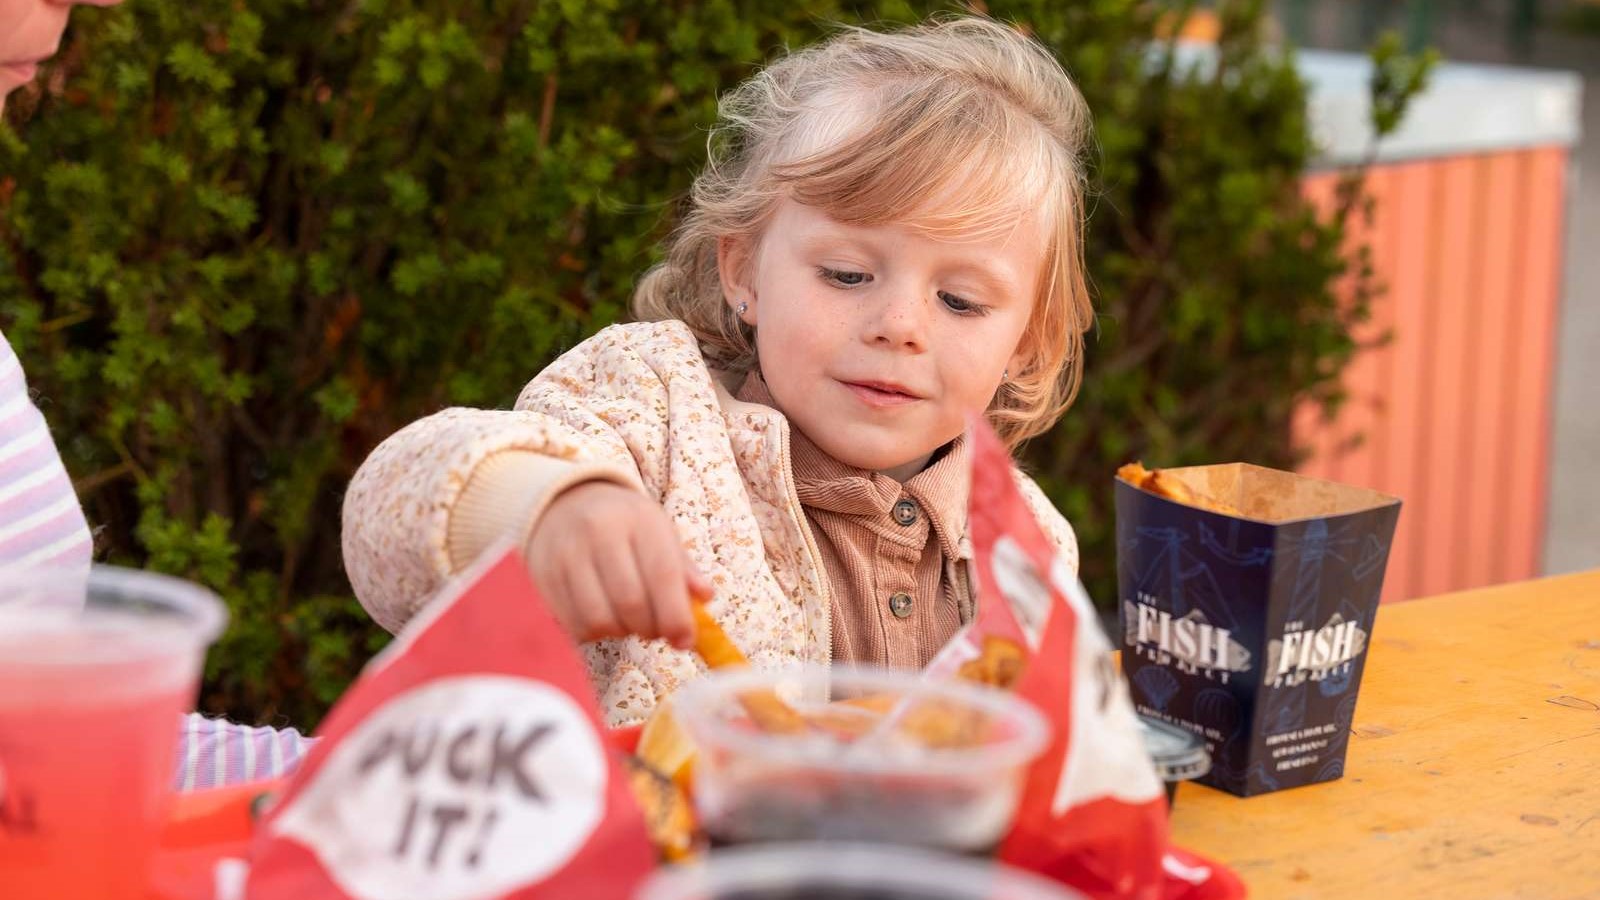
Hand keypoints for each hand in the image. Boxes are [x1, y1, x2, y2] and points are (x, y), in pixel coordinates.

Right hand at [525, 481, 706, 648]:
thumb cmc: (623, 524)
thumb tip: (704, 598)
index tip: (686, 641)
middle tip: (656, 630)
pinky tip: (602, 615)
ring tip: (627, 619)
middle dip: (650, 628)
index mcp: (638, 519)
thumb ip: (683, 567)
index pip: (663, 574)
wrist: (563, 503)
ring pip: (599, 619)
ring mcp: (566, 554)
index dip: (677, 616)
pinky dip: (594, 632)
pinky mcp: (543, 577)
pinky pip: (574, 625)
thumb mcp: (658, 532)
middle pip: (630, 602)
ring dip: (621, 632)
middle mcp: (599, 532)